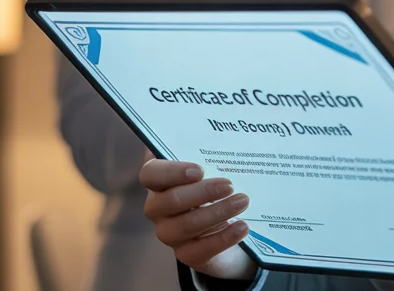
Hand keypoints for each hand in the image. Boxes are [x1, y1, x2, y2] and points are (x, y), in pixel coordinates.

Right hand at [140, 159, 258, 279]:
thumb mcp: (211, 169)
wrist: (229, 225)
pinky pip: (200, 250)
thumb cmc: (215, 189)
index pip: (150, 174)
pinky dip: (224, 237)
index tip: (200, 170)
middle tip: (229, 185)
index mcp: (159, 181)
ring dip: (218, 212)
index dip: (172, 172)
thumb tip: (226, 139)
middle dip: (203, 192)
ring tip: (243, 201)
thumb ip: (209, 156)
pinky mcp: (186, 254)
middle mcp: (158, 208)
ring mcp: (169, 233)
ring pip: (186, 225)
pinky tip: (242, 226)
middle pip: (170, 201)